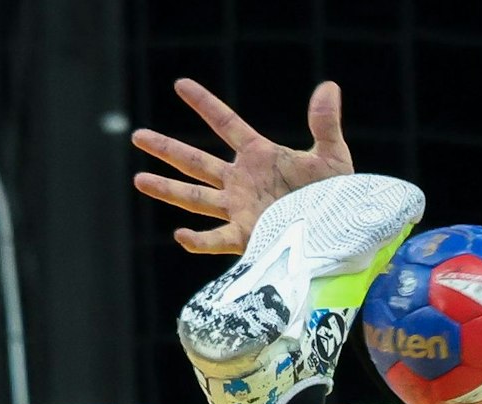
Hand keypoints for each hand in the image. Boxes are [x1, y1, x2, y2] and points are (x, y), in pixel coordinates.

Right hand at [132, 78, 355, 253]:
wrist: (343, 234)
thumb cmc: (338, 199)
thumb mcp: (332, 157)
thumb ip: (324, 123)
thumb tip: (329, 86)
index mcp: (260, 157)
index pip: (226, 124)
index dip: (205, 105)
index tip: (181, 84)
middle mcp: (242, 183)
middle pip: (196, 162)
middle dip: (167, 150)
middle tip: (138, 136)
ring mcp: (240, 210)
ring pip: (196, 198)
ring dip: (168, 189)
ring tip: (139, 179)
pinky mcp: (247, 238)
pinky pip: (217, 240)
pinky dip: (199, 240)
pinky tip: (180, 235)